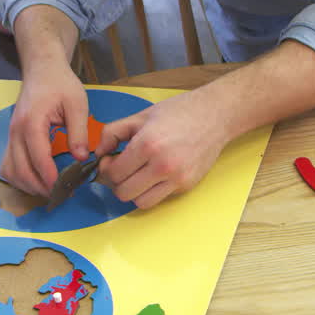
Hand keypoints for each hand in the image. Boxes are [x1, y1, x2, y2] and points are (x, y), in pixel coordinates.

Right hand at [0, 63, 89, 195]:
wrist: (42, 69)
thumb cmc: (60, 84)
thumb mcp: (77, 103)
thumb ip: (78, 131)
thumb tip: (81, 158)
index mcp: (32, 121)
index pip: (37, 157)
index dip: (49, 177)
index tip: (64, 188)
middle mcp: (16, 131)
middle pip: (20, 169)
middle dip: (39, 187)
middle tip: (60, 194)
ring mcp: (11, 135)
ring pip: (10, 170)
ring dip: (27, 185)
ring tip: (49, 190)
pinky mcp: (12, 138)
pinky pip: (8, 164)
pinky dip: (19, 177)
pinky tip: (36, 180)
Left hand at [94, 89, 229, 208]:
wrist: (215, 116)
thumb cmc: (179, 112)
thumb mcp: (140, 115)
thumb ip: (113, 132)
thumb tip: (99, 152)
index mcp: (147, 144)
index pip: (114, 173)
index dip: (106, 168)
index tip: (109, 161)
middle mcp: (162, 165)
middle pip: (124, 192)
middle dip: (117, 183)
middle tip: (120, 170)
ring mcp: (176, 178)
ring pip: (140, 202)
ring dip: (133, 192)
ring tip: (135, 176)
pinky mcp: (186, 185)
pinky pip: (159, 199)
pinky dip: (151, 192)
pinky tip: (153, 176)